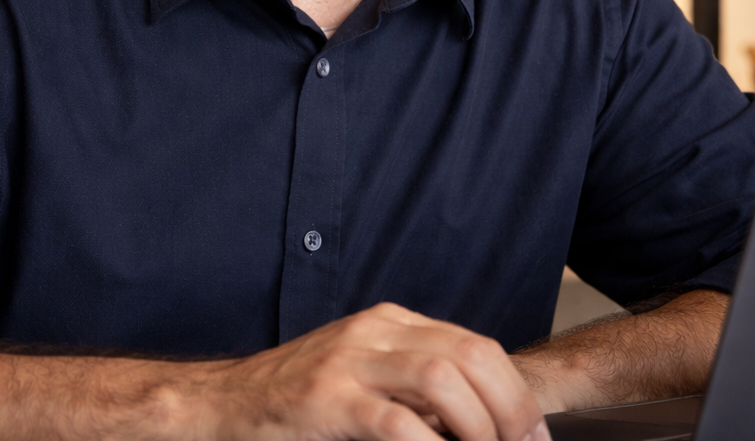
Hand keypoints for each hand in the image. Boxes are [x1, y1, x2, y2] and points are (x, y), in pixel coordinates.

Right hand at [196, 302, 549, 440]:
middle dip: (511, 409)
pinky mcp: (325, 400)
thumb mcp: (362, 378)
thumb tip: (482, 421)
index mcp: (390, 324)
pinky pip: (394, 424)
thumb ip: (413, 389)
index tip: (534, 437)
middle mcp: (374, 333)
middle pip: (471, 355)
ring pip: (441, 379)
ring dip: (479, 426)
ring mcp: (348, 363)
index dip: (516, 393)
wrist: (220, 409)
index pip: (476, 345)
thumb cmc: (296, 404)